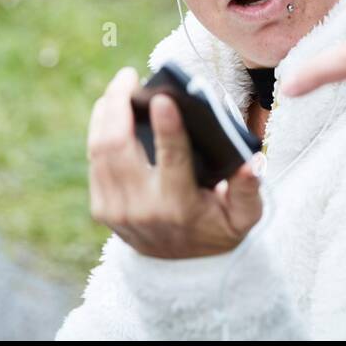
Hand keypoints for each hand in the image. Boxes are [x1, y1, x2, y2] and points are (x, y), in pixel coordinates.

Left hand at [86, 67, 262, 257]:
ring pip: (100, 149)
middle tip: (128, 76)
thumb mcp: (244, 218)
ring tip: (119, 87)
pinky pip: (94, 160)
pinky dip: (99, 129)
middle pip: (118, 147)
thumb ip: (248, 191)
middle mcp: (142, 209)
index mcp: (179, 207)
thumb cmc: (217, 229)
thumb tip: (251, 164)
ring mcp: (117, 210)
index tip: (162, 97)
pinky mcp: (102, 208)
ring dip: (106, 112)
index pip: (172, 161)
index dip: (168, 127)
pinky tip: (109, 110)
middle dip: (119, 105)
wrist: (181, 269)